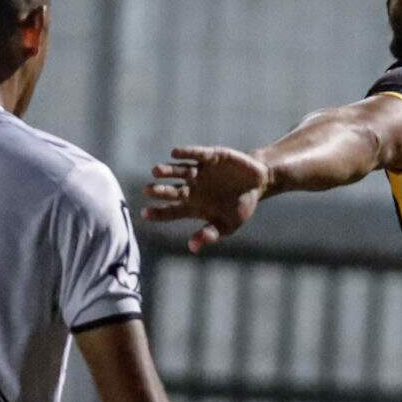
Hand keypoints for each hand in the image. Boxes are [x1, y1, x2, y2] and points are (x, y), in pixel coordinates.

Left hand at [142, 146, 269, 253]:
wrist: (258, 184)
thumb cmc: (240, 207)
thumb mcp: (227, 225)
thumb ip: (210, 234)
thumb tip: (192, 247)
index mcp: (193, 206)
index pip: (171, 211)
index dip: (158, 213)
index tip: (144, 214)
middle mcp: (192, 188)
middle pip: (172, 191)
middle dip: (160, 191)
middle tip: (147, 190)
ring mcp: (200, 172)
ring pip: (180, 171)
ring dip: (168, 171)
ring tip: (156, 171)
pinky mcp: (211, 157)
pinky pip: (196, 154)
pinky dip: (187, 153)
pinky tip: (175, 153)